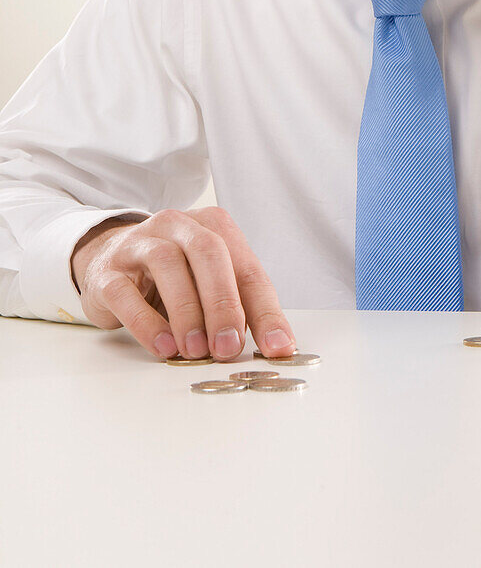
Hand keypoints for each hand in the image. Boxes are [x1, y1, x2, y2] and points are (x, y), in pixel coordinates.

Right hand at [72, 207, 296, 361]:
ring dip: (187, 312)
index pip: (247, 268)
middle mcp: (178, 225)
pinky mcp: (108, 270)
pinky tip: (163, 347)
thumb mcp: (209, 283)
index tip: (277, 347)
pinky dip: (147, 323)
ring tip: (195, 351)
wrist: (108, 261)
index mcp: (213, 225)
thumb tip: (274, 345)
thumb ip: (240, 306)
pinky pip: (126, 292)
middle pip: (209, 252)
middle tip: (228, 347)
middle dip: (223, 302)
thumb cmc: (172, 276)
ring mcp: (140, 242)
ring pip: (168, 264)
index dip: (265, 310)